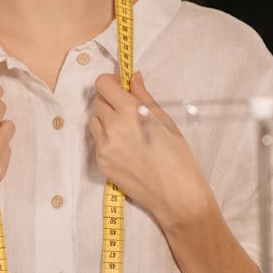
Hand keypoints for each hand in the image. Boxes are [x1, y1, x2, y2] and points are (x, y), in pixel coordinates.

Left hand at [89, 71, 214, 232]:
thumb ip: (143, 96)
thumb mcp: (164, 121)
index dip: (111, 82)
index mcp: (130, 112)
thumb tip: (133, 77)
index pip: (103, 84)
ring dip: (106, 120)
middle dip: (111, 101)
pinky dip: (108, 140)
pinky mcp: (101, 163)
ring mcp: (104, 147)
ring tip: (128, 131)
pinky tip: (127, 148)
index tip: (119, 86)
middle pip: (98, 101)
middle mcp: (112, 128)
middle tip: (128, 110)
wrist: (176, 195)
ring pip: (95, 121)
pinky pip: (98, 142)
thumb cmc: (177, 156)